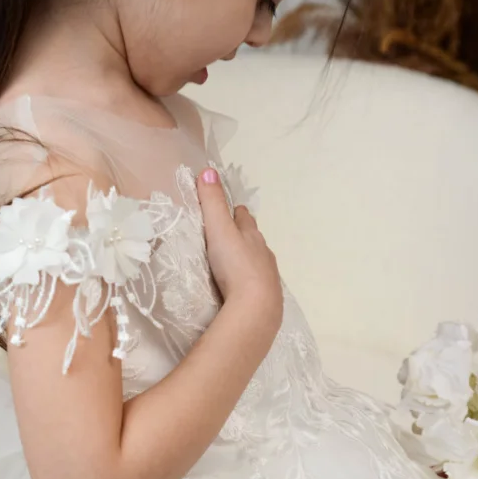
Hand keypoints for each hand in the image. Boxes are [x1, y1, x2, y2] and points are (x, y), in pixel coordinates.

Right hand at [197, 168, 282, 335]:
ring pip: (258, 261)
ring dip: (249, 258)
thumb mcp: (220, 230)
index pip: (244, 217)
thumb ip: (213, 203)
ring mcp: (268, 277)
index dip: (237, 212)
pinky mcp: (268, 298)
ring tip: (237, 261)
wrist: (256, 308)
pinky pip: (259, 283)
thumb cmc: (236, 265)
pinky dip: (251, 280)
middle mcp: (264, 253)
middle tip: (232, 234)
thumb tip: (209, 170)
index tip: (232, 209)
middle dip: (245, 234)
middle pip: (254, 239)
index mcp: (252, 235)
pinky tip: (244, 288)